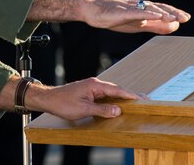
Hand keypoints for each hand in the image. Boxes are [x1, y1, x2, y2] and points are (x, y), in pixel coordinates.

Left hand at [26, 77, 141, 120]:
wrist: (49, 99)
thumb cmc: (63, 103)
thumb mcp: (84, 110)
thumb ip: (102, 110)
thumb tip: (118, 110)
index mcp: (95, 85)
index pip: (117, 90)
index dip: (130, 95)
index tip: (142, 98)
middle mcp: (95, 84)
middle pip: (116, 90)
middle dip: (130, 95)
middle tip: (144, 99)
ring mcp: (92, 87)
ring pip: (110, 93)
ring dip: (122, 98)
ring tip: (135, 103)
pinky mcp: (88, 92)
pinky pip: (104, 96)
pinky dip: (113, 100)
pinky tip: (118, 105)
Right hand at [81, 0, 189, 33]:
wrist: (92, 10)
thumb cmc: (114, 17)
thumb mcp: (138, 24)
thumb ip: (155, 25)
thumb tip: (173, 27)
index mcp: (144, 10)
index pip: (162, 10)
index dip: (174, 13)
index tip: (186, 18)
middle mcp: (139, 6)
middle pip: (158, 7)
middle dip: (172, 12)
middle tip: (185, 17)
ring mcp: (130, 8)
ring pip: (149, 8)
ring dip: (162, 12)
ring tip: (174, 17)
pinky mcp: (121, 11)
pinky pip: (135, 12)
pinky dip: (147, 13)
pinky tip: (155, 15)